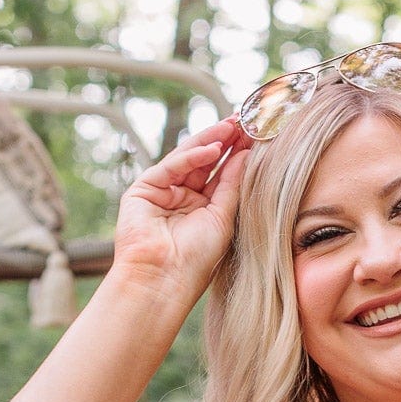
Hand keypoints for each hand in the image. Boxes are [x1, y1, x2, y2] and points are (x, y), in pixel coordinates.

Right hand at [112, 117, 252, 295]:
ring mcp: (162, 192)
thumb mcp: (222, 219)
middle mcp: (183, 199)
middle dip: (225, 142)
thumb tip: (246, 155)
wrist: (164, 280)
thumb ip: (232, 186)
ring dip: (211, 141)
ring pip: (189, 158)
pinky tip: (213, 148)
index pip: (222, 175)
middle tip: (245, 121)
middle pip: (206, 162)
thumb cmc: (196, 260)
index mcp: (203, 210)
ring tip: (233, 126)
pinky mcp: (144, 189)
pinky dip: (192, 155)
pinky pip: (171, 166)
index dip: (237, 155)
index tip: (256, 135)